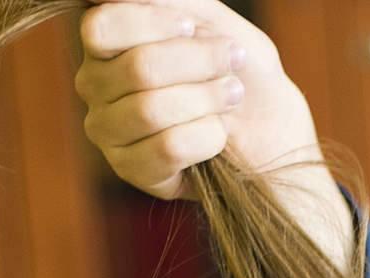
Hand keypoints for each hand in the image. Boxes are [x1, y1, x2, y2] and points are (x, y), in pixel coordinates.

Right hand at [75, 1, 321, 200]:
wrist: (274, 135)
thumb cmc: (240, 72)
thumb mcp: (216, 23)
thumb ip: (176, 1)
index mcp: (106, 40)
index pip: (102, 26)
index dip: (154, 24)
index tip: (195, 28)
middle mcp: (95, 82)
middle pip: (137, 68)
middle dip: (198, 63)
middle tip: (232, 63)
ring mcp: (107, 128)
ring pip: (151, 110)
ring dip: (207, 100)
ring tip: (232, 95)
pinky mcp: (131, 168)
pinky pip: (168, 147)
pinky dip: (207, 137)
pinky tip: (221, 135)